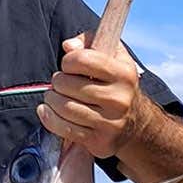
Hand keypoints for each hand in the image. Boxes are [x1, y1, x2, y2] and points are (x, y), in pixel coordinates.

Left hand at [36, 32, 145, 158]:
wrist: (136, 123)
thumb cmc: (115, 84)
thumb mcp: (113, 56)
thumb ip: (90, 41)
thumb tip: (68, 46)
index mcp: (123, 74)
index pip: (82, 60)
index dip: (68, 61)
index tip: (69, 66)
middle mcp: (119, 99)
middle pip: (67, 85)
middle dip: (57, 82)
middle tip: (61, 84)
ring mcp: (110, 122)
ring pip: (63, 107)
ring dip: (51, 100)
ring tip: (54, 97)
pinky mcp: (99, 140)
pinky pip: (64, 128)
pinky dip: (49, 118)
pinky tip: (46, 111)